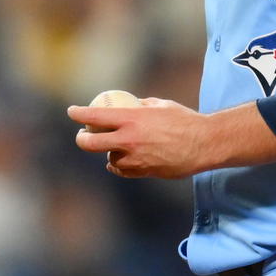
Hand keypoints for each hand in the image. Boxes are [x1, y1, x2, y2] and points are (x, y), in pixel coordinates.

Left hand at [68, 98, 212, 178]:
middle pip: (90, 144)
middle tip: (83, 135)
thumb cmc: (185, 120)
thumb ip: (140, 106)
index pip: (94, 116)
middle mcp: (129, 140)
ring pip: (109, 159)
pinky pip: (122, 170)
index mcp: (131, 119)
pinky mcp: (143, 172)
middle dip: (81, 139)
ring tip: (116, 146)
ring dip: (109, 153)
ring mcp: (134, 159)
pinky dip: (119, 165)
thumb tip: (128, 104)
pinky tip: (121, 160)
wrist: (203, 144)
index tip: (72, 112)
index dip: (78, 114)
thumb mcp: (161, 105)